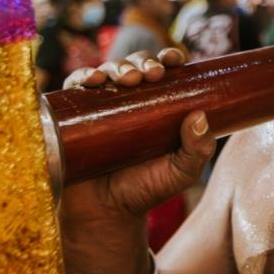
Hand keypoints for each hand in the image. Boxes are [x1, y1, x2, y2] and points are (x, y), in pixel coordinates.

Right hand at [61, 48, 214, 220]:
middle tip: (152, 74)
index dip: (169, 58)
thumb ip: (197, 149)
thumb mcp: (181, 171)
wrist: (106, 214)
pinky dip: (83, 77)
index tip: (174, 59)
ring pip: (108, 71)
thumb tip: (200, 116)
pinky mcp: (72, 116)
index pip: (165, 71)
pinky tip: (93, 80)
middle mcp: (128, 99)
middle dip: (144, 62)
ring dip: (118, 66)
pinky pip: (75, 88)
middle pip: (136, 65)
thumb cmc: (146, 189)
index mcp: (158, 104)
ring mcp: (100, 106)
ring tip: (127, 78)